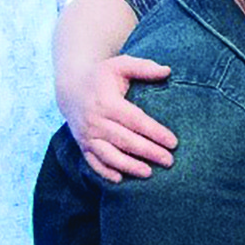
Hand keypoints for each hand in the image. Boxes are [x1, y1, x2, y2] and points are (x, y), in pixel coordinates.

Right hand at [61, 54, 175, 181]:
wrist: (71, 88)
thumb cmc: (102, 77)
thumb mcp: (120, 65)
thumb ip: (143, 67)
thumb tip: (167, 71)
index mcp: (107, 103)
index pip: (135, 120)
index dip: (155, 132)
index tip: (173, 142)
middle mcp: (95, 121)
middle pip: (125, 140)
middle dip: (148, 152)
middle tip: (169, 161)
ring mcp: (87, 135)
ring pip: (108, 155)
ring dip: (128, 166)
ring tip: (149, 173)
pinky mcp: (82, 144)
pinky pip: (92, 162)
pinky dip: (104, 172)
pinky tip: (120, 179)